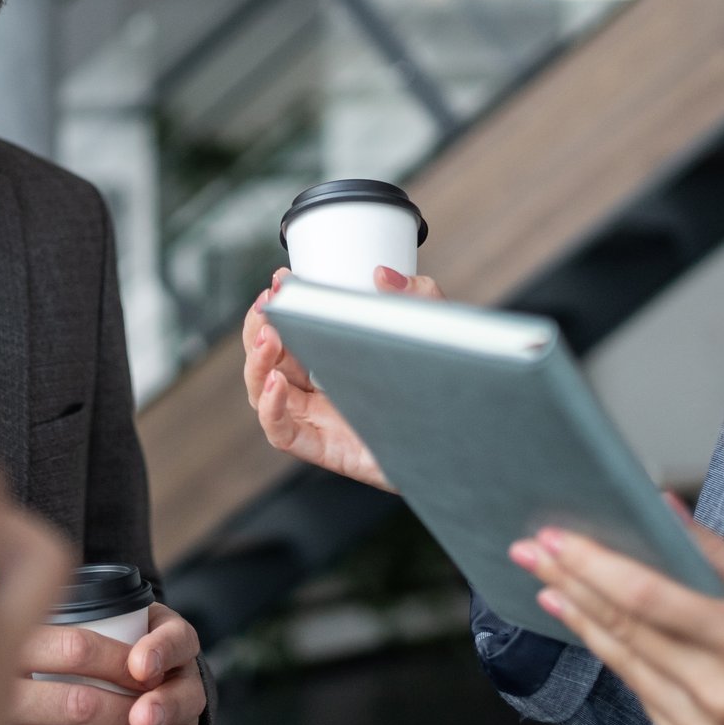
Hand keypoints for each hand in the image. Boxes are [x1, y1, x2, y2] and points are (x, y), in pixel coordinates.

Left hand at [0, 603, 207, 724]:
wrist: (143, 681)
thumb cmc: (108, 648)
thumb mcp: (104, 622)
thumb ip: (74, 615)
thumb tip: (13, 600)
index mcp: (169, 643)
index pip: (177, 640)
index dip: (161, 652)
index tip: (138, 665)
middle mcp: (181, 685)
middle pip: (184, 697)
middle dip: (162, 710)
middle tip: (141, 721)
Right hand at [243, 265, 443, 489]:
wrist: (466, 437)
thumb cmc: (443, 389)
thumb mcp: (435, 332)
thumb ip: (416, 297)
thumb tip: (382, 274)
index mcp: (336, 357)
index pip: (291, 329)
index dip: (278, 306)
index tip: (280, 280)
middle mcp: (322, 387)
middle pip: (268, 358)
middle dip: (259, 327)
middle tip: (269, 305)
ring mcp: (321, 419)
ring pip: (264, 392)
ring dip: (256, 363)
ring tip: (269, 338)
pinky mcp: (327, 449)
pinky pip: (282, 434)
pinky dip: (270, 409)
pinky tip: (275, 384)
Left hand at [511, 503, 723, 724]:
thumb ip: (716, 553)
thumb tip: (662, 511)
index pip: (647, 597)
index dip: (593, 566)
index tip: (556, 539)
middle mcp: (721, 696)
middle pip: (625, 631)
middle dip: (571, 586)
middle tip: (531, 554)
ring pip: (626, 669)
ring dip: (583, 625)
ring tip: (550, 588)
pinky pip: (647, 703)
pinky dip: (622, 664)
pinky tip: (599, 635)